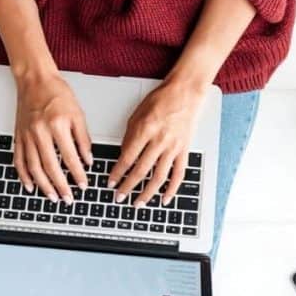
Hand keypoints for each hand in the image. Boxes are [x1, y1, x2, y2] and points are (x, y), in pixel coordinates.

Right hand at [13, 70, 93, 201]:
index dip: (78, 174)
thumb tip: (88, 159)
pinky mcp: (18, 136)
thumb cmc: (57, 93)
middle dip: (60, 186)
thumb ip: (83, 138)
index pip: (70, 157)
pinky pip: (19, 160)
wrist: (35, 80)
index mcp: (57, 125)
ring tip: (52, 196)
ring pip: (34, 167)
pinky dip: (24, 175)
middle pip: (50, 167)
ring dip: (43, 185)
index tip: (83, 185)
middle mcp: (40, 132)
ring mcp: (27, 135)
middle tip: (67, 198)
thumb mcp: (78, 113)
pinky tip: (30, 185)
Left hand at [109, 76, 208, 206]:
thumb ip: (130, 136)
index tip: (110, 183)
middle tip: (119, 197)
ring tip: (138, 203)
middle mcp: (159, 140)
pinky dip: (172, 189)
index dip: (117, 173)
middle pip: (141, 170)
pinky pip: (179, 174)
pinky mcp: (184, 150)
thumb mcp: (137, 114)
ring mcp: (173, 147)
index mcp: (145, 130)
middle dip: (127, 187)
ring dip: (147, 193)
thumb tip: (124, 156)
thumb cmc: (161, 99)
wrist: (185, 92)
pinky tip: (164, 198)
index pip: (127, 158)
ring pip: (159, 176)